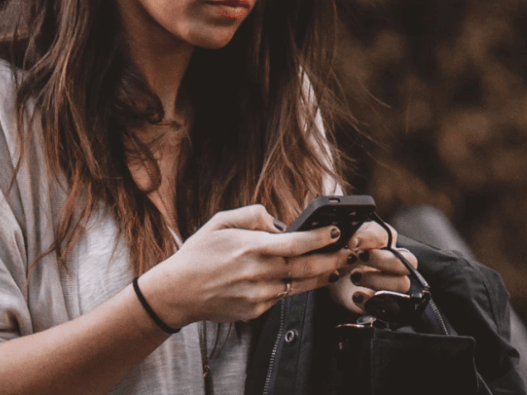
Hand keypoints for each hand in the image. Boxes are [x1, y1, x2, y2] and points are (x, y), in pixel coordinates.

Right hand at [138, 205, 353, 325]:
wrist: (178, 292)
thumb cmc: (199, 252)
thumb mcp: (221, 221)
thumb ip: (253, 214)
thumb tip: (280, 222)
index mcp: (250, 247)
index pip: (295, 243)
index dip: (320, 238)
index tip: (336, 231)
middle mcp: (258, 273)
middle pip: (307, 268)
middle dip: (332, 259)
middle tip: (349, 251)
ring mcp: (258, 295)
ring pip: (300, 286)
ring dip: (322, 275)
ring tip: (336, 264)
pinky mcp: (256, 311)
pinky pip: (282, 296)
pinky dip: (295, 286)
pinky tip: (304, 278)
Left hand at [327, 220, 418, 313]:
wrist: (328, 277)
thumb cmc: (340, 254)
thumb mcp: (346, 239)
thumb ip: (355, 234)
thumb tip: (355, 239)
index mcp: (385, 244)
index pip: (391, 237)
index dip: (372, 239)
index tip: (352, 241)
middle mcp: (392, 265)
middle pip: (408, 262)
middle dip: (382, 259)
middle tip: (360, 257)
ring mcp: (389, 285)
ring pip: (402, 283)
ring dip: (377, 279)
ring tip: (354, 276)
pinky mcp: (381, 303)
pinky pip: (388, 305)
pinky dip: (371, 300)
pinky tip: (356, 295)